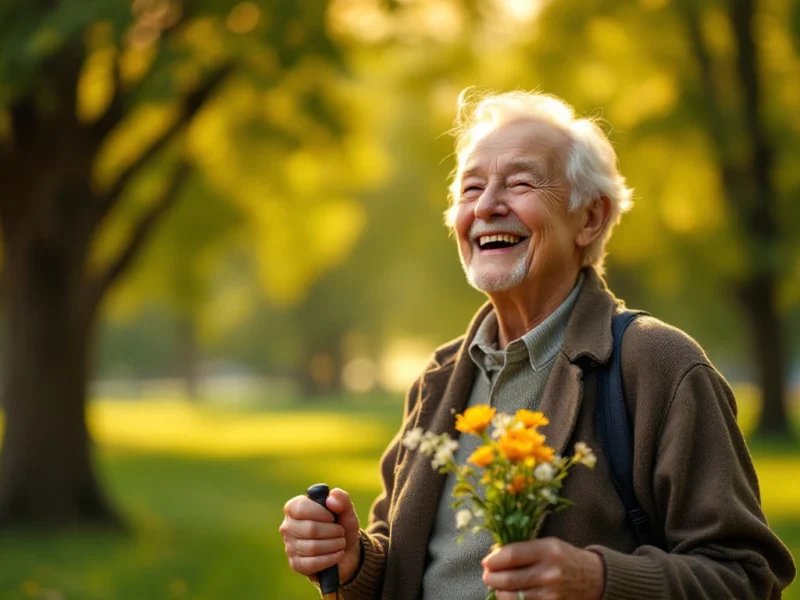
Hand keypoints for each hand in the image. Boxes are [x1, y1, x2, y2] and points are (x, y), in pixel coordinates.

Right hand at [280, 488, 361, 583]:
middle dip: (332, 531)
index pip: (300, 507)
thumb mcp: (346, 510)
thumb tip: (331, 498)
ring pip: (313, 547)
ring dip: (334, 545)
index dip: (320, 512)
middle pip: (310, 529)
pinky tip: (338, 554)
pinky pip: (312, 563)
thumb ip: (341, 499)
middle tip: (341, 532)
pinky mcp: (296, 564)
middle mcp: (288, 526)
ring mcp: (290, 546)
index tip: (333, 517)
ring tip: (341, 542)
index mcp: (295, 508)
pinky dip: (330, 559)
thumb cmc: (341, 525)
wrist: (345, 551)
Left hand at [481, 537, 603, 599]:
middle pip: (509, 579)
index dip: (493, 560)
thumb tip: (494, 555)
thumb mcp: (547, 544)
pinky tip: (509, 595)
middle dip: (491, 578)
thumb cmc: (565, 557)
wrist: (593, 577)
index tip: (486, 561)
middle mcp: (549, 572)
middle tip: (486, 575)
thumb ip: (522, 549)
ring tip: (497, 585)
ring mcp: (550, 593)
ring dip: (499, 591)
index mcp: (547, 550)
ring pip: (513, 596)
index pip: (511, 555)